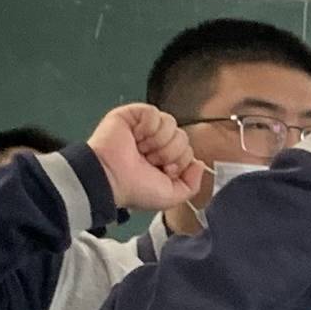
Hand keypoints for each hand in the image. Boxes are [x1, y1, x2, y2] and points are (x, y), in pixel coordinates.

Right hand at [88, 101, 206, 215]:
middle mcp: (155, 142)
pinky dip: (148, 128)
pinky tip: (136, 138)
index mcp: (164, 159)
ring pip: (171, 124)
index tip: (164, 171)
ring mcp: (144, 127)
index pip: (188, 150)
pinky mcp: (133, 115)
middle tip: (150, 161)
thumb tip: (199, 164)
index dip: (180, 162)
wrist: (111, 178)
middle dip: (169, 153)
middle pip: (182, 137)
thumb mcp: (171, 196)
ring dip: (158, 142)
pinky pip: (154, 113)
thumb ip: (192, 185)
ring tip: (141, 150)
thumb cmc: (136, 189)